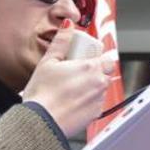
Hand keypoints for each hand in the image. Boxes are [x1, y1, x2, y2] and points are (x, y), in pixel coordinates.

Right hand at [23, 21, 119, 136]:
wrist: (41, 123)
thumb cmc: (42, 94)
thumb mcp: (48, 62)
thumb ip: (61, 41)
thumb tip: (68, 26)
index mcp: (91, 67)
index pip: (107, 58)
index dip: (98, 58)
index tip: (87, 60)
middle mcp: (99, 83)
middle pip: (106, 73)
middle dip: (95, 72)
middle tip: (77, 74)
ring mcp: (99, 100)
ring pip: (102, 89)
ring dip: (92, 87)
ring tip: (72, 89)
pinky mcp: (95, 115)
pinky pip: (97, 104)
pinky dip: (89, 101)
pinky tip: (72, 101)